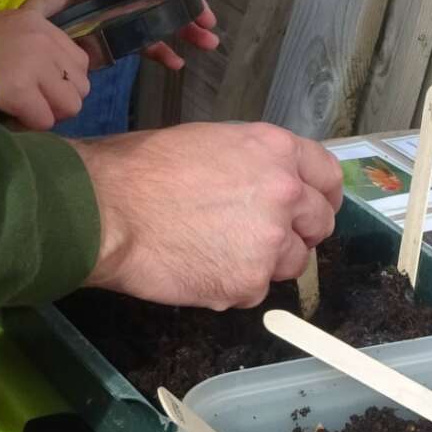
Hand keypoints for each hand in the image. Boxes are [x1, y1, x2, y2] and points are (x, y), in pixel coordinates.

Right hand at [0, 9, 88, 130]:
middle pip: (82, 87)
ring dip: (48, 114)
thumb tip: (63, 86)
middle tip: (33, 103)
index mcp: (40, 25)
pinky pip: (44, 120)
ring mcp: (33, 62)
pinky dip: (28, 125)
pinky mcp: (19, 87)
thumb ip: (37, 51)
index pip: (80, 63)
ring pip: (70, 106)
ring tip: (22, 110)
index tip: (41, 89)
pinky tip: (9, 115)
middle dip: (59, 101)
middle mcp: (43, 40)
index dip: (64, 83)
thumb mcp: (6, 34)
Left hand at [23, 0, 220, 70]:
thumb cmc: (22, 28)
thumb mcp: (41, 16)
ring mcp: (112, 19)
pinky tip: (176, 64)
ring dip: (182, 31)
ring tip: (207, 43)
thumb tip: (102, 22)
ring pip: (155, 20)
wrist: (10, 52)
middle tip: (208, 24)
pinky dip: (161, 51)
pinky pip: (143, 42)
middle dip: (185, 8)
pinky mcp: (112, 39)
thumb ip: (69, 17)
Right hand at [72, 123, 344, 309]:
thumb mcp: (208, 143)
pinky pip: (256, 289)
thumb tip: (269, 185)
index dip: (322, 195)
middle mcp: (285, 193)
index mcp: (275, 150)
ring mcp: (270, 241)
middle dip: (299, 232)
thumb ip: (252, 165)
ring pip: (292, 261)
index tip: (315, 207)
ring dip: (266, 261)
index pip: (328, 175)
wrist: (102, 209)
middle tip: (263, 236)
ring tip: (218, 250)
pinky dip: (233, 284)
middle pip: (320, 223)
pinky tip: (199, 267)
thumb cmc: (139, 170)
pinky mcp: (249, 282)